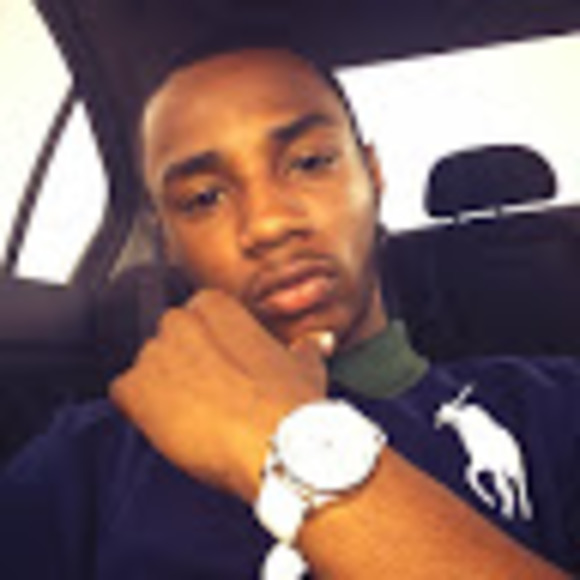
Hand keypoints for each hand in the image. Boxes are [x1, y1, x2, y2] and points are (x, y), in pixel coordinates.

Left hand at [110, 289, 333, 501]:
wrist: (279, 444)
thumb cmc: (291, 404)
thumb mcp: (305, 367)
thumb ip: (305, 348)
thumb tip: (319, 342)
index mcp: (215, 307)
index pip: (194, 319)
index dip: (207, 349)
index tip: (220, 370)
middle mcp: (179, 322)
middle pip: (168, 342)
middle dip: (183, 365)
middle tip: (207, 395)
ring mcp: (153, 354)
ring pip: (147, 369)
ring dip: (162, 389)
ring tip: (191, 416)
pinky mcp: (134, 391)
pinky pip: (124, 394)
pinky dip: (139, 409)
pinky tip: (167, 425)